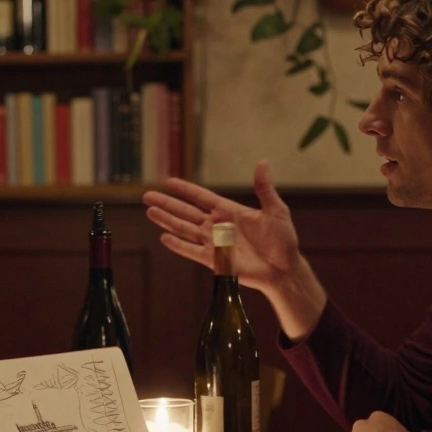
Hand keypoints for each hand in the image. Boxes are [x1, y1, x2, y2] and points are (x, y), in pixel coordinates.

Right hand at [143, 161, 327, 339]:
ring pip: (185, 230)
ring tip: (150, 212)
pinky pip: (192, 251)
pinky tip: (165, 238)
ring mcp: (214, 243)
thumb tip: (262, 162)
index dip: (185, 190)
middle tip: (147, 196)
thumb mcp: (276, 210)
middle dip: (167, 204)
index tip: (168, 181)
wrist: (283, 268)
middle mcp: (217, 226)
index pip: (201, 197)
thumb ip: (264, 188)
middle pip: (186, 212)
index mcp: (229, 211)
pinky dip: (179, 245)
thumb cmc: (282, 240)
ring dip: (167, 221)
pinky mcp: (215, 261)